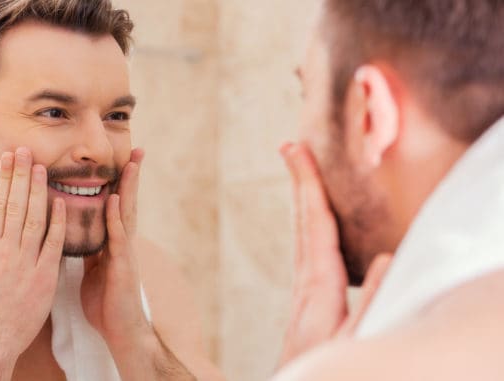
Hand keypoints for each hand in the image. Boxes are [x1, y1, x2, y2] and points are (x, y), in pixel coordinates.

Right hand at [0, 147, 65, 361]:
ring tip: (41, 168)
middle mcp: (7, 251)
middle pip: (15, 206)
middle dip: (20, 176)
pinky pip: (53, 245)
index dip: (4, 180)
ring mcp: (27, 263)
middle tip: (25, 151)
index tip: (8, 159)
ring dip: (38, 192)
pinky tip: (62, 203)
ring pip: (34, 220)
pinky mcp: (45, 277)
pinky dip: (58, 223)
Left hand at [80, 149, 149, 346]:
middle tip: (137, 149)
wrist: (120, 331)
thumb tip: (76, 235)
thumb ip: (89, 251)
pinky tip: (116, 199)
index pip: (117, 206)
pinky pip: (118, 237)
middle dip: (131, 176)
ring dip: (129, 187)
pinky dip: (117, 217)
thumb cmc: (106, 303)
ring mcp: (125, 252)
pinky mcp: (123, 265)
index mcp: (113, 243)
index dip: (118, 182)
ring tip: (131, 162)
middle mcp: (122, 242)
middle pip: (127, 202)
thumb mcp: (93, 271)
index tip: (121, 158)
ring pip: (127, 213)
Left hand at [277, 142, 390, 366]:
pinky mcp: (306, 304)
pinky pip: (306, 253)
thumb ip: (373, 301)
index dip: (308, 186)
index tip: (297, 153)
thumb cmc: (323, 370)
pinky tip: (314, 228)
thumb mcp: (357, 339)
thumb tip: (386, 256)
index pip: (314, 225)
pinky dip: (309, 227)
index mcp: (318, 288)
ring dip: (302, 201)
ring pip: (302, 236)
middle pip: (302, 223)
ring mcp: (303, 295)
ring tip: (301, 174)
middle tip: (290, 147)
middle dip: (299, 182)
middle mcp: (305, 286)